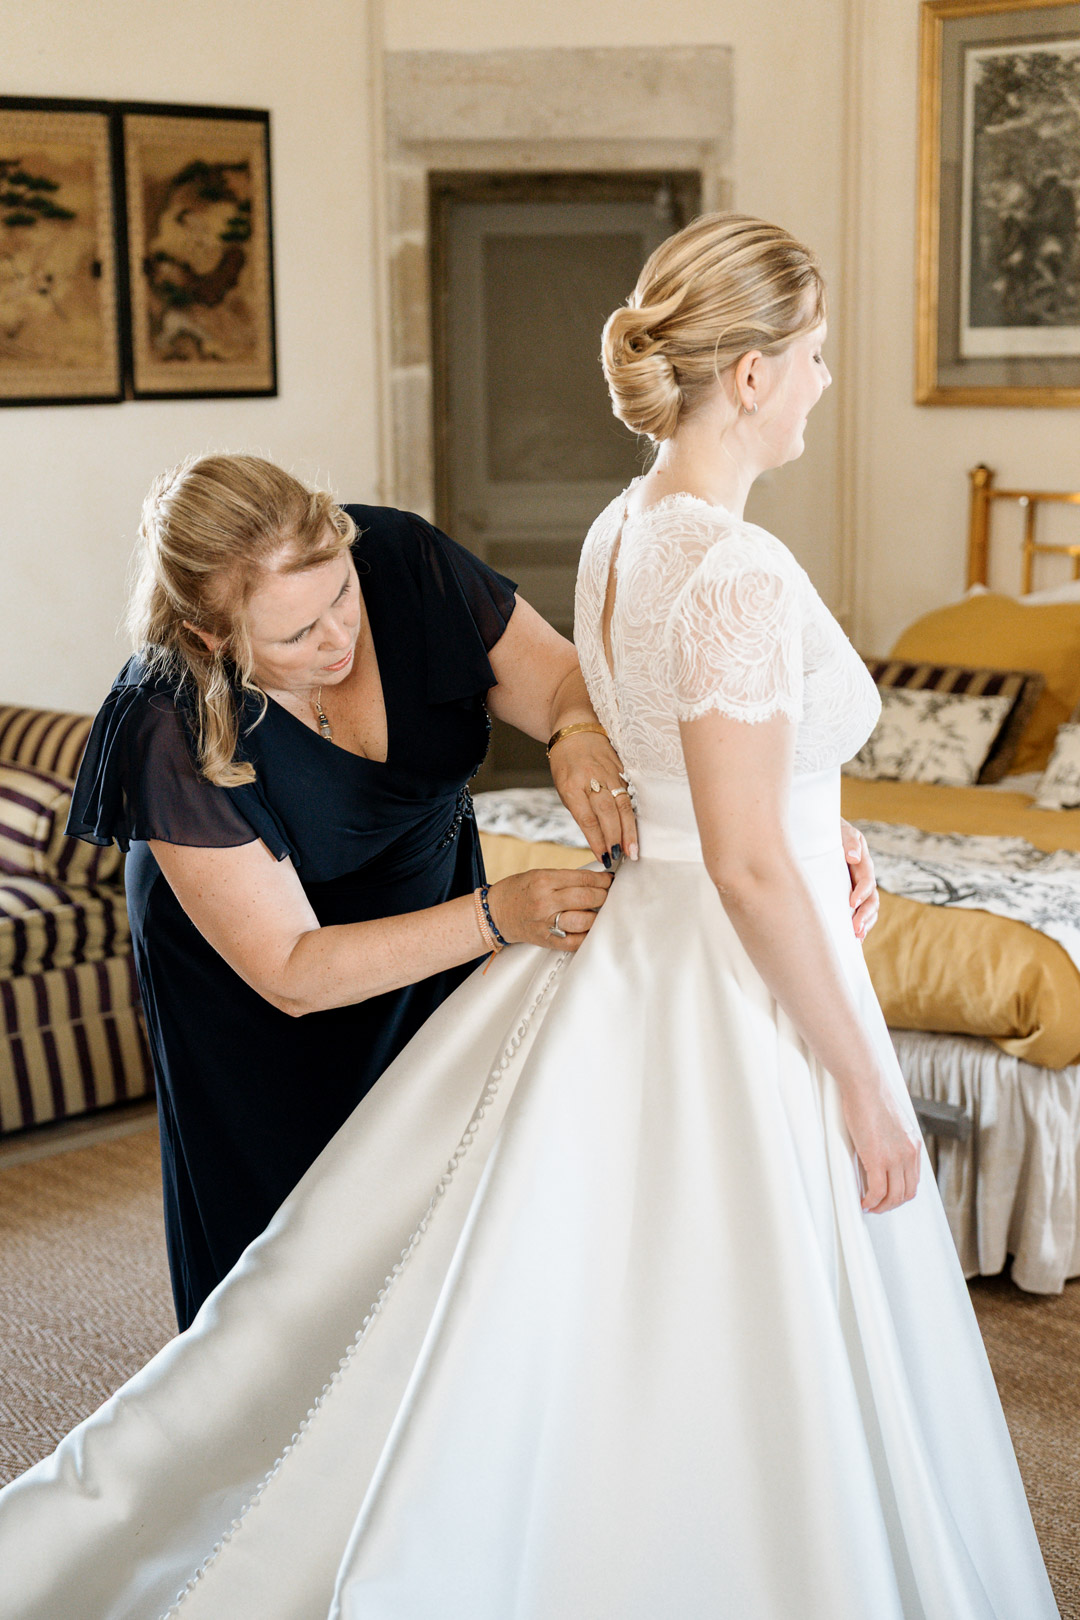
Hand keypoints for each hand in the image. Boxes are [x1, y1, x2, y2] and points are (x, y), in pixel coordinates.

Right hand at [486, 866, 612, 951]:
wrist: (494, 913)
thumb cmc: (518, 891)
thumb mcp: (538, 875)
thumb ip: (565, 878)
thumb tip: (596, 880)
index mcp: (544, 881)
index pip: (583, 879)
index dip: (602, 880)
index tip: (610, 880)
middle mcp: (545, 902)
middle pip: (587, 898)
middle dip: (603, 895)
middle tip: (607, 894)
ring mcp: (546, 923)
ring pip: (584, 920)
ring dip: (597, 915)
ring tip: (598, 911)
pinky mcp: (547, 941)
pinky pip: (575, 941)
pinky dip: (586, 935)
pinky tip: (588, 928)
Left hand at [548, 732, 637, 868]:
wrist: (575, 728)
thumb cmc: (565, 762)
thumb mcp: (563, 787)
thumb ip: (579, 809)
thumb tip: (596, 837)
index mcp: (571, 785)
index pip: (587, 818)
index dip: (596, 840)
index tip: (603, 857)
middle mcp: (592, 779)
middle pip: (607, 813)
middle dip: (615, 838)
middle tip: (621, 858)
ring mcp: (609, 773)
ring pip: (622, 805)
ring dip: (628, 830)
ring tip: (632, 850)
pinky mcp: (621, 770)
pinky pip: (628, 795)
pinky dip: (632, 815)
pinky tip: (636, 830)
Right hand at [839, 1074, 921, 1212]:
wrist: (866, 1085)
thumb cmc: (872, 1096)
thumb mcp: (892, 1121)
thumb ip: (892, 1138)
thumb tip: (882, 1147)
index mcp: (913, 1144)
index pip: (913, 1180)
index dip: (900, 1192)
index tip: (888, 1195)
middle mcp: (908, 1154)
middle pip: (906, 1192)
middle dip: (892, 1204)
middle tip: (878, 1205)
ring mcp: (895, 1158)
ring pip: (893, 1196)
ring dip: (881, 1206)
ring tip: (870, 1206)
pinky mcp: (878, 1158)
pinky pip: (877, 1191)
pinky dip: (871, 1201)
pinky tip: (864, 1201)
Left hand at [841, 819, 878, 940]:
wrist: (822, 832)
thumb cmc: (832, 831)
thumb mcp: (842, 831)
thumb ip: (850, 842)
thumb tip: (853, 857)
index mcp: (863, 863)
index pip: (867, 881)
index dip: (861, 893)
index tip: (851, 904)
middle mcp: (863, 878)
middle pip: (872, 900)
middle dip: (865, 915)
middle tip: (855, 929)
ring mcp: (857, 888)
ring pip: (868, 909)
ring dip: (865, 924)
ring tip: (857, 937)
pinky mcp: (849, 895)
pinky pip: (859, 912)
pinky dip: (859, 925)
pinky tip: (854, 940)